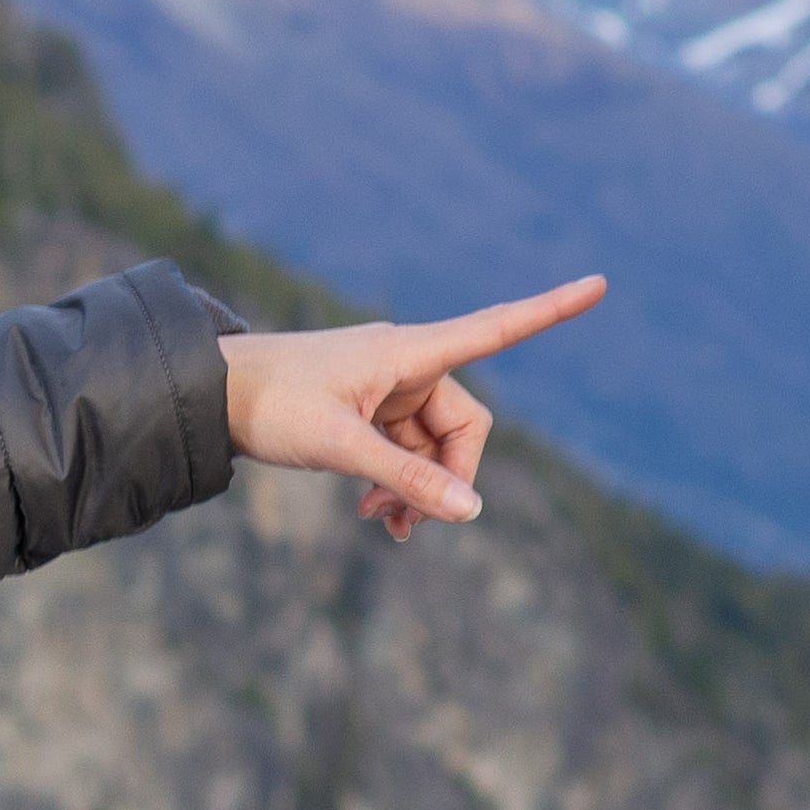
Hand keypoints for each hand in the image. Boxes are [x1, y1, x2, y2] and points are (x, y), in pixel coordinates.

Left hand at [215, 277, 607, 540]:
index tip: (600, 284)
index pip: (495, 327)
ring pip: (432, 448)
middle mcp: (407, 364)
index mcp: (408, 351)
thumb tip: (473, 512)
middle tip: (407, 524)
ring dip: (417, 491)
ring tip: (382, 526)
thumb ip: (406, 480)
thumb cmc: (270, 404)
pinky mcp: (369, 411)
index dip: (549, 310)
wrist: (210, 395)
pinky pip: (405, 452)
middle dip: (447, 478)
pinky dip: (398, 485)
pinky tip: (373, 516)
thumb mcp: (340, 447)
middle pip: (464, 427)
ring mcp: (389, 390)